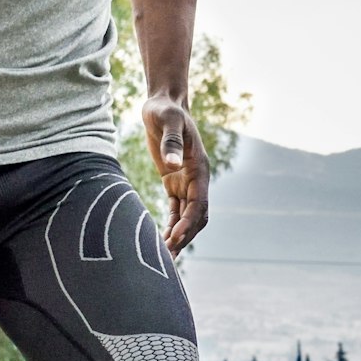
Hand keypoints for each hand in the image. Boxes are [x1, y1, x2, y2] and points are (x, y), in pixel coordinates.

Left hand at [142, 94, 209, 252]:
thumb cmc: (165, 111)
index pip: (199, 204)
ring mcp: (186, 182)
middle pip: (196, 216)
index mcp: (200, 169)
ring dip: (179, 235)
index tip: (175, 237)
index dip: (188, 223)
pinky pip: (176, 210)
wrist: (162, 104)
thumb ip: (170, 143)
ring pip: (187, 217)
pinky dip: (171, 225)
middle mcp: (197, 179)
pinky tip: (160, 240)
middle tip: (168, 255)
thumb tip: (172, 165)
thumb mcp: (168, 122)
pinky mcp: (174, 183)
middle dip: (185, 236)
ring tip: (164, 256)